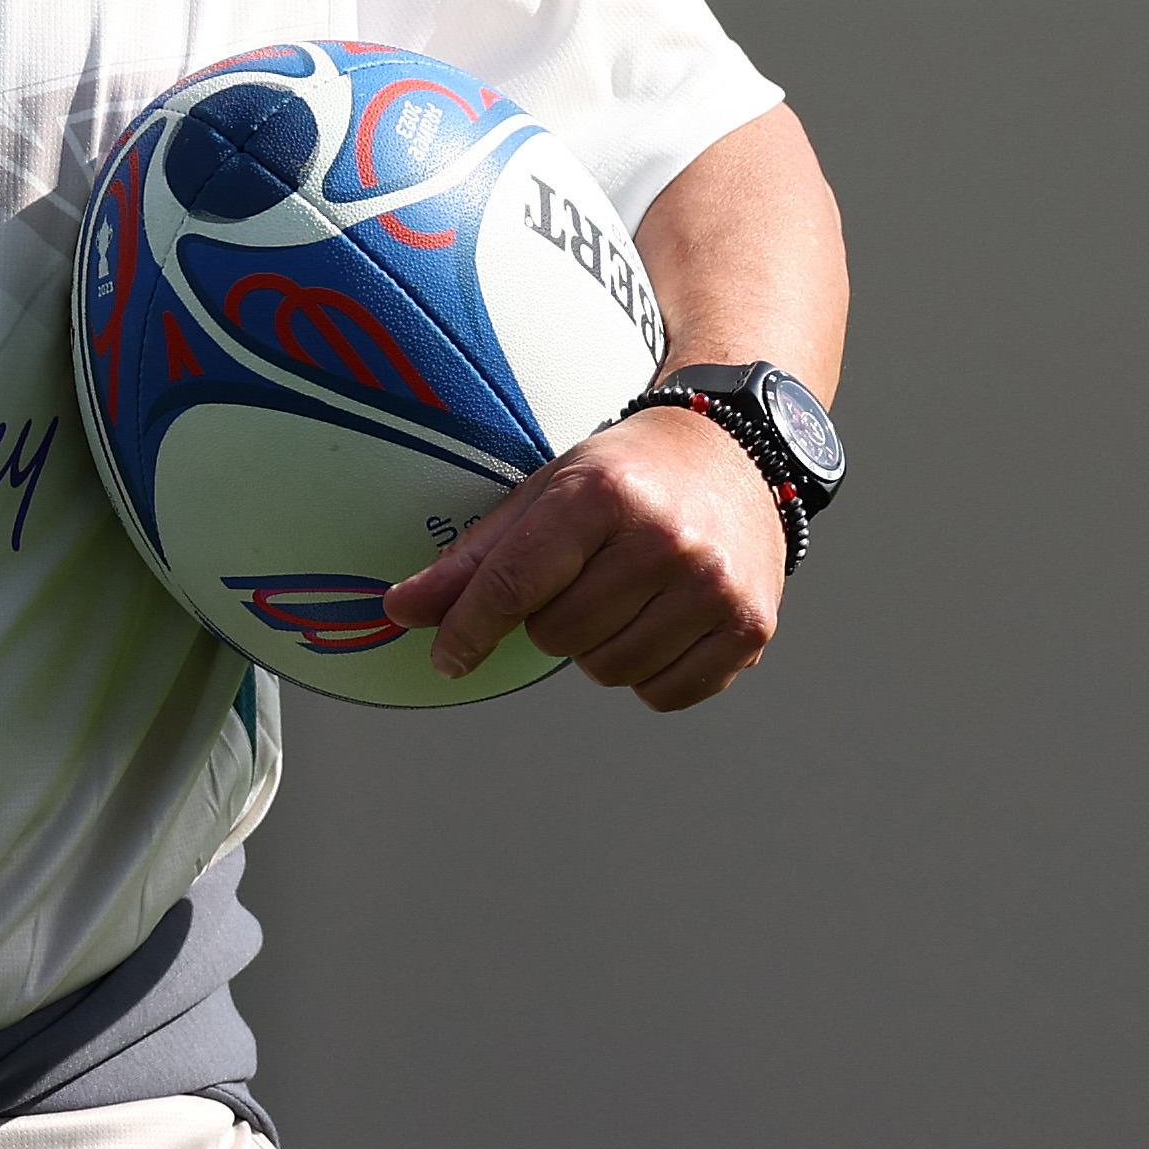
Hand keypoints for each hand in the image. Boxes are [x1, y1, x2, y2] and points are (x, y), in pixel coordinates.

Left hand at [388, 405, 790, 712]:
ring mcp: (713, 587)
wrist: (737, 453)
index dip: (468, 630)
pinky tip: (661, 621)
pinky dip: (648, 673)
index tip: (447, 656)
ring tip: (624, 595)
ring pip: (607, 671)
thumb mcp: (546, 493)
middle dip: (551, 619)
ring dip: (599, 647)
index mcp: (602, 495)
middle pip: (556, 636)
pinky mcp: (749, 626)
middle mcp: (664, 539)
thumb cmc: (627, 476)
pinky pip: (663, 695)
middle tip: (582, 579)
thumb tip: (400, 612)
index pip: (513, 585)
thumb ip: (474, 559)